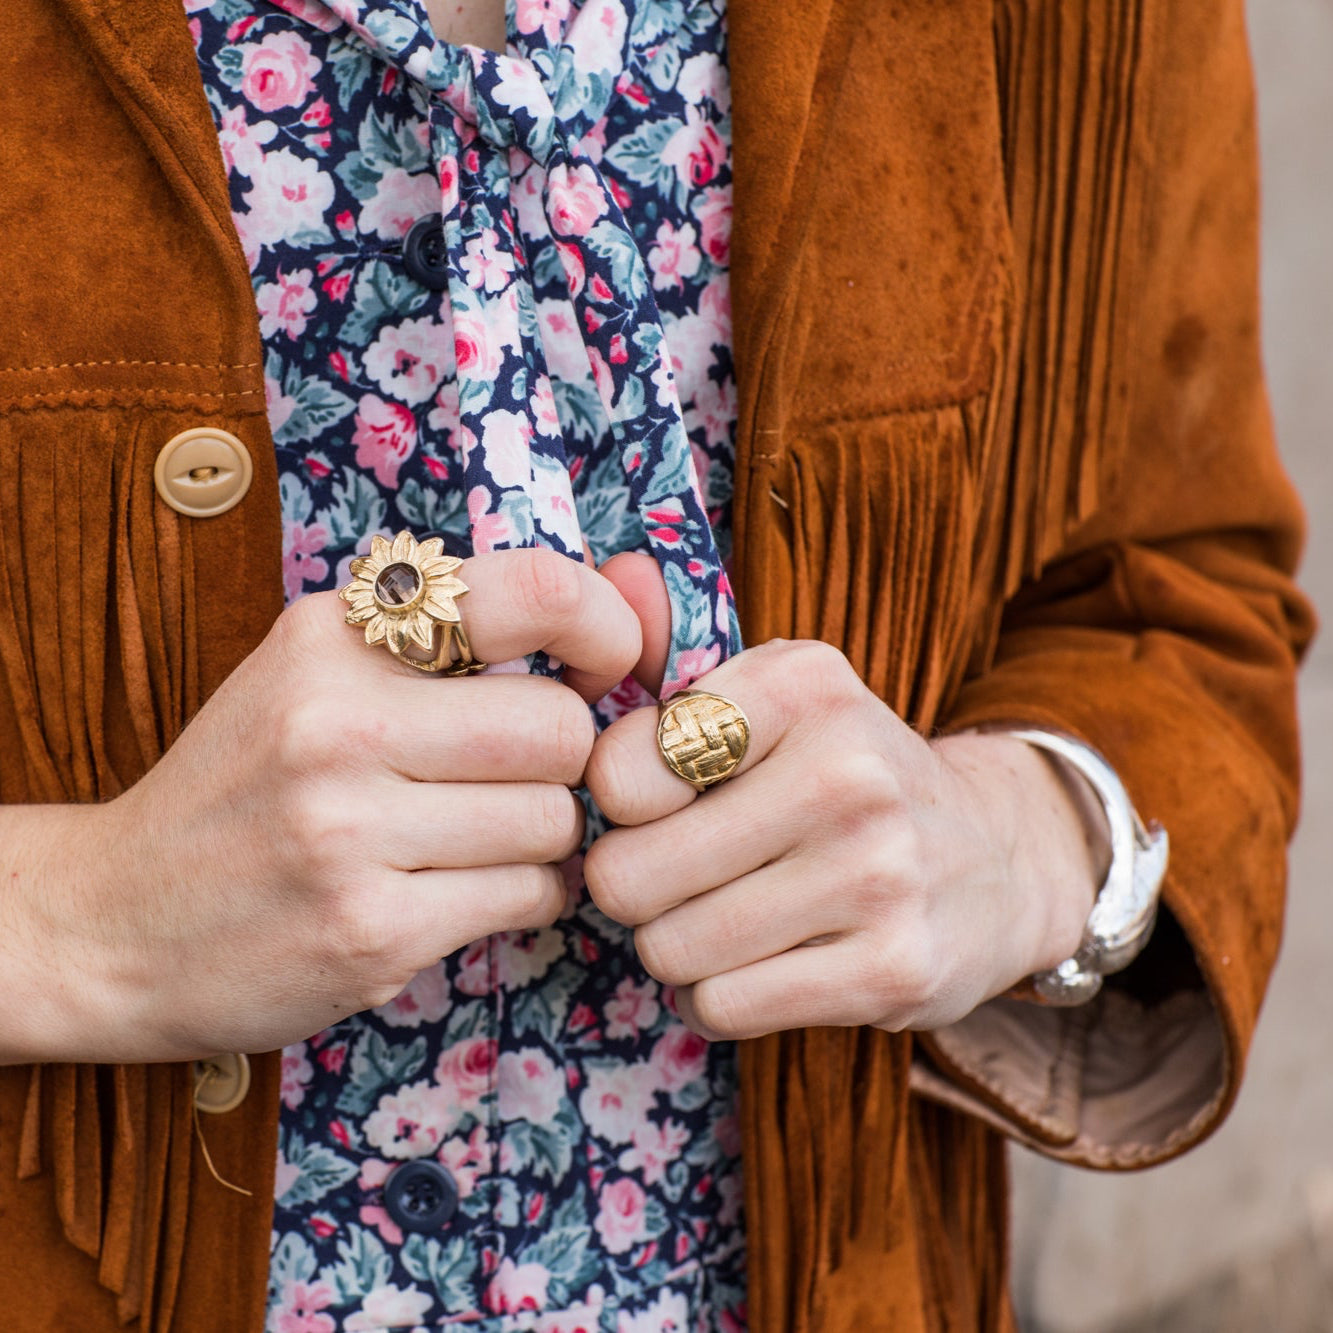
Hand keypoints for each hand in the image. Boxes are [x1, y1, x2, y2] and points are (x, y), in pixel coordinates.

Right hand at [0, 549, 640, 1063]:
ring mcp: (349, 833)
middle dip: (563, 760)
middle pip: (562, 729)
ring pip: (556, 821)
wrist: (112, 921)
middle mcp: (336, 723)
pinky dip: (523, 895)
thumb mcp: (318, 672)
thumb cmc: (246, 785)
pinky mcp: (370, 930)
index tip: (606, 664)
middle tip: (517, 777)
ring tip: (477, 840)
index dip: (606, 625)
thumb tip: (637, 583)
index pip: (533, 592)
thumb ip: (459, 632)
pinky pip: (531, 896)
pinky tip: (461, 892)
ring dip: (542, 837)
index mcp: (333, 637)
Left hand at [582, 638, 1105, 1039]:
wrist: (996, 858)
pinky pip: (724, 1008)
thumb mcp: (779, 691)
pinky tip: (762, 961)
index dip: (618, 804)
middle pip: (629, 877)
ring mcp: (878, 877)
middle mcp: (847, 774)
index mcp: (805, 689)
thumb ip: (678, 648)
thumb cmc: (845, 773)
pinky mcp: (895, 970)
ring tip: (722, 916)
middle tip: (677, 875)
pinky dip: (719, 996)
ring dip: (675, 946)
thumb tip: (615, 575)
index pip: (619, 772)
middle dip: (633, 889)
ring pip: (671, 951)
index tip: (659, 804)